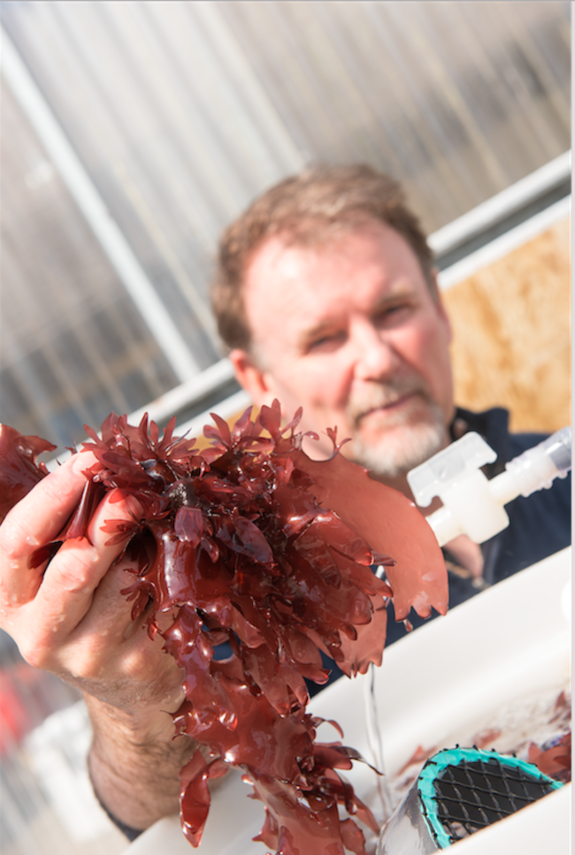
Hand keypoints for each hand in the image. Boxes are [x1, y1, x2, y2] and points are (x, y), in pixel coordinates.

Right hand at [0, 449, 185, 714]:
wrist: (127, 685)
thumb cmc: (85, 597)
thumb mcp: (50, 557)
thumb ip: (41, 506)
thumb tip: (5, 433)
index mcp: (9, 598)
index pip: (16, 543)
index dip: (51, 497)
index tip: (86, 457)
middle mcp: (41, 634)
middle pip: (72, 570)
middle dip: (105, 522)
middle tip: (132, 486)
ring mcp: (91, 654)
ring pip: (125, 582)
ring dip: (149, 539)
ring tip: (163, 507)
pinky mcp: (138, 664)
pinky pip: (162, 599)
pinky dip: (176, 565)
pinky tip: (185, 544)